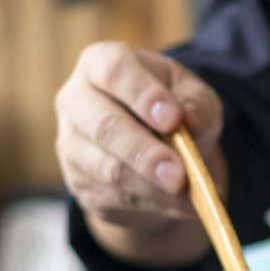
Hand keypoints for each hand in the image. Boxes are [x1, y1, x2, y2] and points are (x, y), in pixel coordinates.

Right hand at [55, 42, 225, 266]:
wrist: (152, 147)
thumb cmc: (170, 108)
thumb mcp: (193, 96)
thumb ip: (197, 103)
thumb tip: (191, 122)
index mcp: (100, 64)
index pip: (114, 72)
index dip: (143, 95)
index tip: (173, 119)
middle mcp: (76, 101)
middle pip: (104, 127)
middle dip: (145, 154)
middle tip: (180, 175)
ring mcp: (72, 145)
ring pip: (110, 171)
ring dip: (154, 189)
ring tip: (191, 197)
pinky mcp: (79, 184)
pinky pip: (115, 200)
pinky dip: (154, 206)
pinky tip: (181, 206)